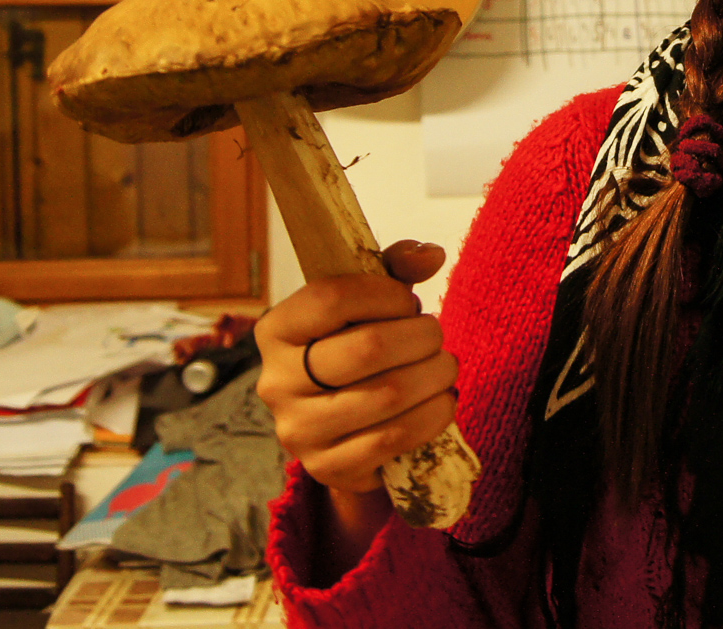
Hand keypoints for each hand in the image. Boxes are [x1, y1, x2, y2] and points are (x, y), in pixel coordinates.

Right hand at [254, 241, 457, 492]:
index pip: (331, 298)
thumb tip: (430, 254)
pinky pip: (394, 439)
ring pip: (387, 396)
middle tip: (436, 337)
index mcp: (276, 330)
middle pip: (366, 348)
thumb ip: (393, 270)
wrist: (342, 430)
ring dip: (435, 376)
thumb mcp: (365, 304)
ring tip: (445, 367)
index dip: (386, 295)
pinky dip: (433, 416)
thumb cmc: (354, 350)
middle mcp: (276, 382)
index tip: (409, 302)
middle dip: (421, 337)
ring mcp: (299, 430)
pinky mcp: (328, 467)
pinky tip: (442, 402)